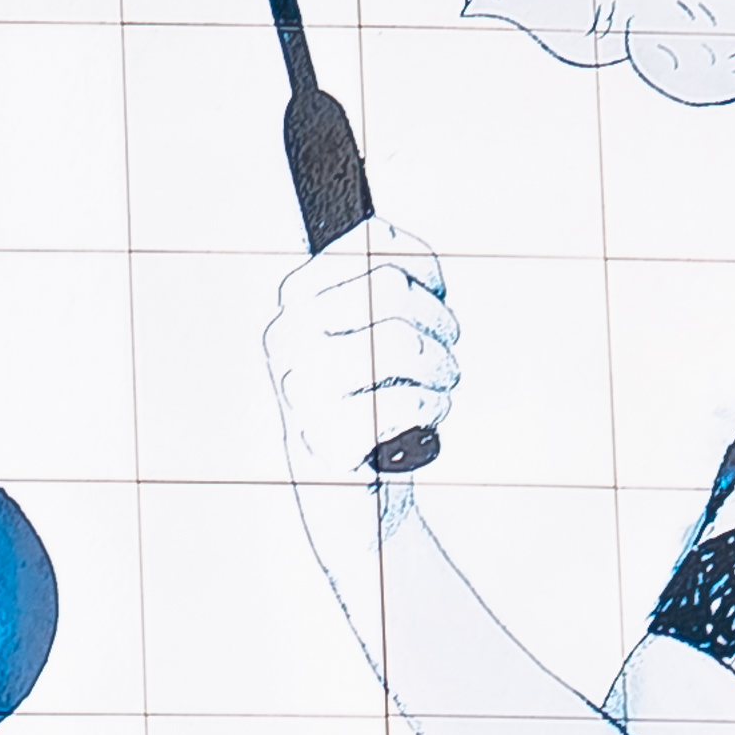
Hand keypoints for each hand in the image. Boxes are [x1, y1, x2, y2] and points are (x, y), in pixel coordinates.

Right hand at [270, 245, 458, 504]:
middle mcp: (287, 337)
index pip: (373, 244)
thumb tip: (385, 235)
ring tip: (439, 387)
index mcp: (296, 299)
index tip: (436, 301)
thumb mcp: (368, 331)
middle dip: (438, 323)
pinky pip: (399, 401)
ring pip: (398, 341)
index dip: (425, 271)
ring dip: (440, 368)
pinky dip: (428, 410)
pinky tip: (423, 419)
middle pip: (389, 290)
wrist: (352, 500)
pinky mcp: (322, 438)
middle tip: (446, 353)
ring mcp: (299, 388)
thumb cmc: (367, 409)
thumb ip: (375, 272)